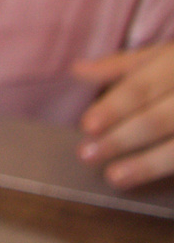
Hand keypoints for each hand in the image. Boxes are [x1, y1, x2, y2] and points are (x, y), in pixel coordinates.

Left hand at [73, 44, 173, 187]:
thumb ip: (124, 66)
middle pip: (161, 118)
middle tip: (88, 155)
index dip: (115, 106)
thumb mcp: (166, 55)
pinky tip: (161, 187)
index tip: (87, 126)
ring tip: (116, 177)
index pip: (142, 86)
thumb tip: (77, 71)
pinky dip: (173, 171)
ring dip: (149, 163)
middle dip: (123, 138)